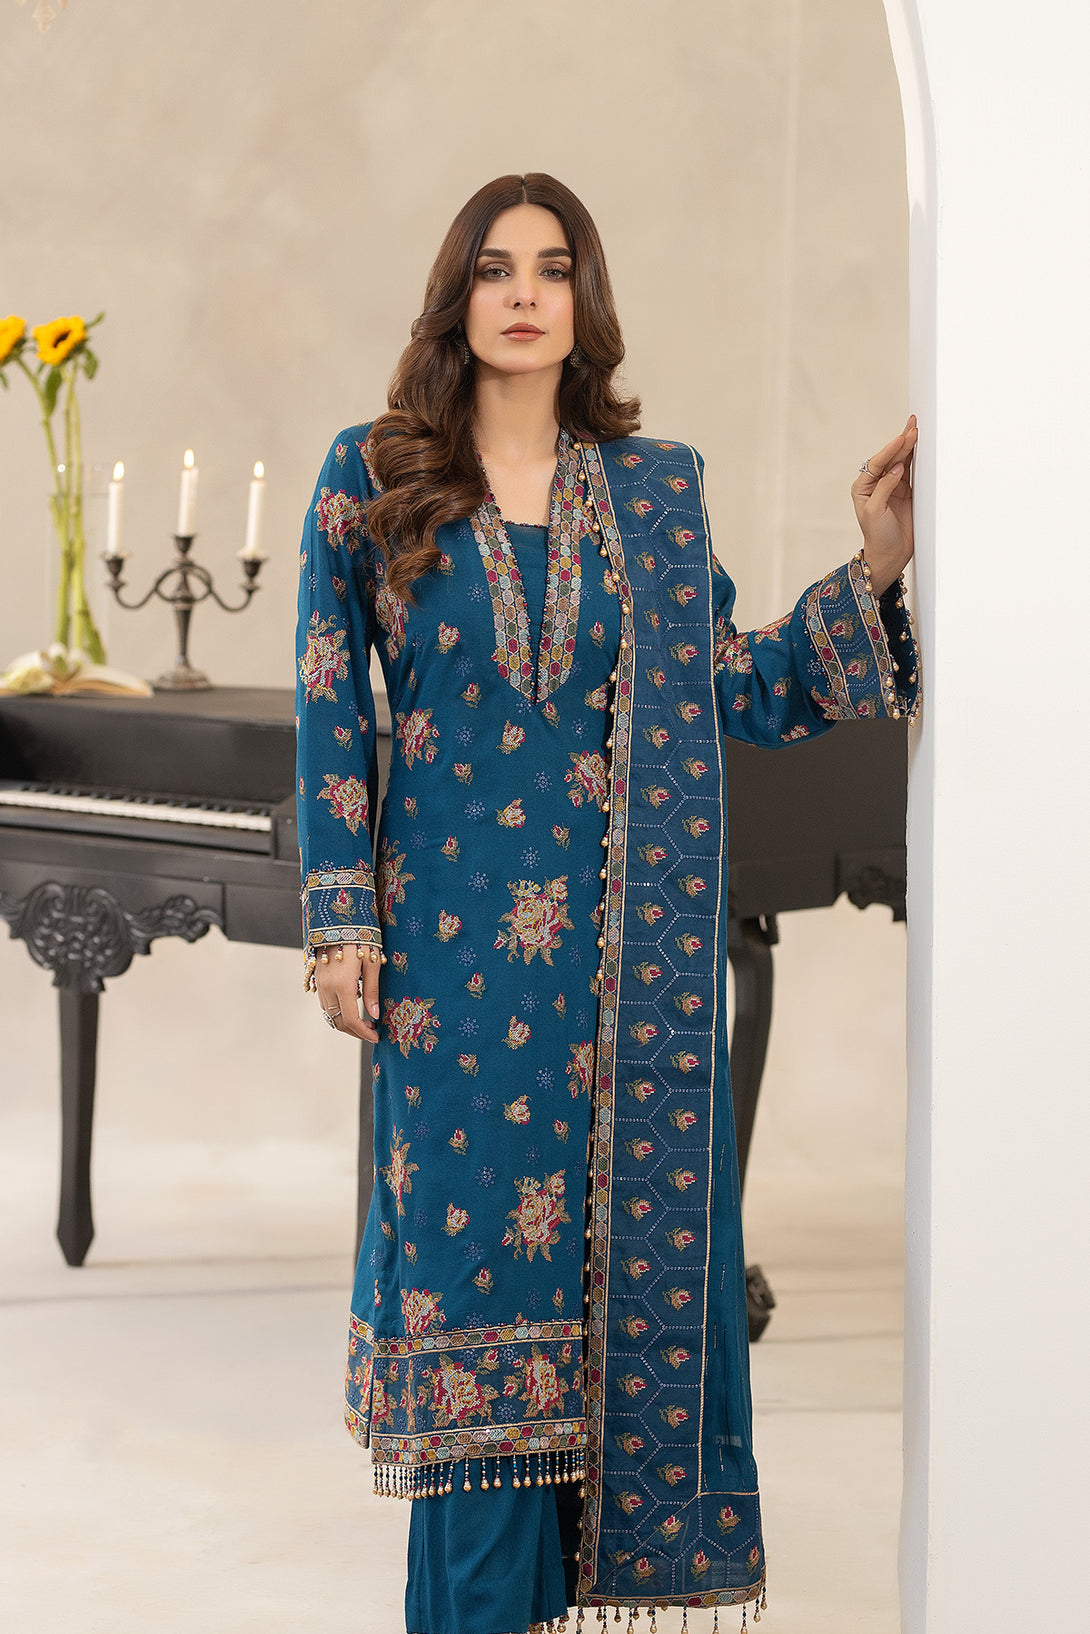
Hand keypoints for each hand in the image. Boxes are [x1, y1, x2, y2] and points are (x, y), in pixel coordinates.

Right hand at [315, 945, 381, 1042]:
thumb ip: (372, 991)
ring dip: (346, 1023)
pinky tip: (352, 1007)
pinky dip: (338, 1012)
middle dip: (356, 1032)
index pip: (351, 1020)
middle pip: (338, 1022)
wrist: (338, 921)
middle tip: (373, 1031)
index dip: (364, 1033)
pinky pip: (326, 1004)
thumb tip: (374, 1016)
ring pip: (330, 1015)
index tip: (377, 1037)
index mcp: (343, 985)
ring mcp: (319, 985)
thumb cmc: (360, 939)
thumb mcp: (372, 964)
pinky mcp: (317, 980)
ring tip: (365, 1021)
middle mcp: (327, 988)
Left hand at [851, 416, 917, 594]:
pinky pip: (913, 471)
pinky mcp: (907, 492)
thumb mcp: (876, 511)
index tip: (902, 438)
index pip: (877, 463)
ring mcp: (893, 486)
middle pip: (890, 458)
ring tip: (917, 429)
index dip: (890, 450)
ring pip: (903, 461)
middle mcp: (877, 484)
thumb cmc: (877, 536)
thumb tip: (897, 467)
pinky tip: (922, 446)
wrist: (891, 554)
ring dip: (910, 446)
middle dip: (901, 442)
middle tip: (913, 426)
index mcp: (863, 487)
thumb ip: (885, 487)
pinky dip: (918, 459)